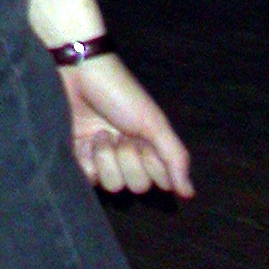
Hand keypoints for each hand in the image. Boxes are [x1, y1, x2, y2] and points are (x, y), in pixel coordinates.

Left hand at [58, 55, 192, 197]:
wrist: (78, 73)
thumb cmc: (120, 93)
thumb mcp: (153, 122)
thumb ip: (174, 157)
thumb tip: (190, 195)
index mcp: (150, 148)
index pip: (161, 181)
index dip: (154, 165)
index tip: (146, 142)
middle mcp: (128, 157)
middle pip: (137, 186)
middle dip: (128, 159)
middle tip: (120, 133)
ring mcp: (104, 159)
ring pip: (112, 186)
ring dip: (106, 157)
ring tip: (100, 133)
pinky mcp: (79, 158)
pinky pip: (88, 179)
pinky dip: (87, 159)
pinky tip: (84, 140)